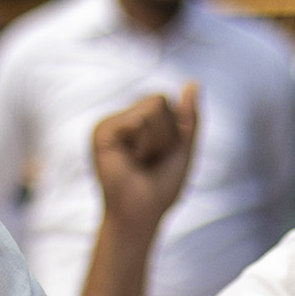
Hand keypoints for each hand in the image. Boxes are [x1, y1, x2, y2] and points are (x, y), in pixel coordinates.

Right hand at [85, 84, 200, 234]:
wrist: (142, 213)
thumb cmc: (161, 187)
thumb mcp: (184, 148)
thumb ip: (189, 117)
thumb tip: (193, 82)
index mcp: (138, 121)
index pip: (166, 101)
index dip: (174, 131)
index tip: (161, 156)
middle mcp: (122, 119)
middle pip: (159, 100)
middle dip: (167, 134)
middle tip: (150, 159)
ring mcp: (110, 123)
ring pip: (151, 107)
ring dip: (157, 140)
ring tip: (141, 160)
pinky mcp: (102, 131)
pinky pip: (138, 119)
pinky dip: (144, 142)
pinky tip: (131, 159)